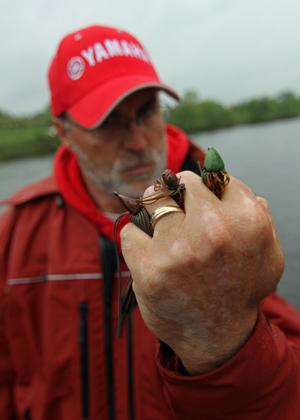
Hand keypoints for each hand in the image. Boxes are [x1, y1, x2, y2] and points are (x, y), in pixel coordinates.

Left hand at [120, 171, 283, 374]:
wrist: (217, 337)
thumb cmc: (240, 289)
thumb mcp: (268, 251)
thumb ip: (258, 213)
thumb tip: (228, 185)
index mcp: (246, 220)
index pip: (214, 178)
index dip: (206, 190)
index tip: (200, 202)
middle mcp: (212, 231)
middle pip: (180, 181)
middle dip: (177, 191)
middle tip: (176, 207)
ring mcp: (178, 250)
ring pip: (150, 198)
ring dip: (152, 208)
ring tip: (159, 225)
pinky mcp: (148, 269)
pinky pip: (129, 230)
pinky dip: (135, 236)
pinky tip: (147, 249)